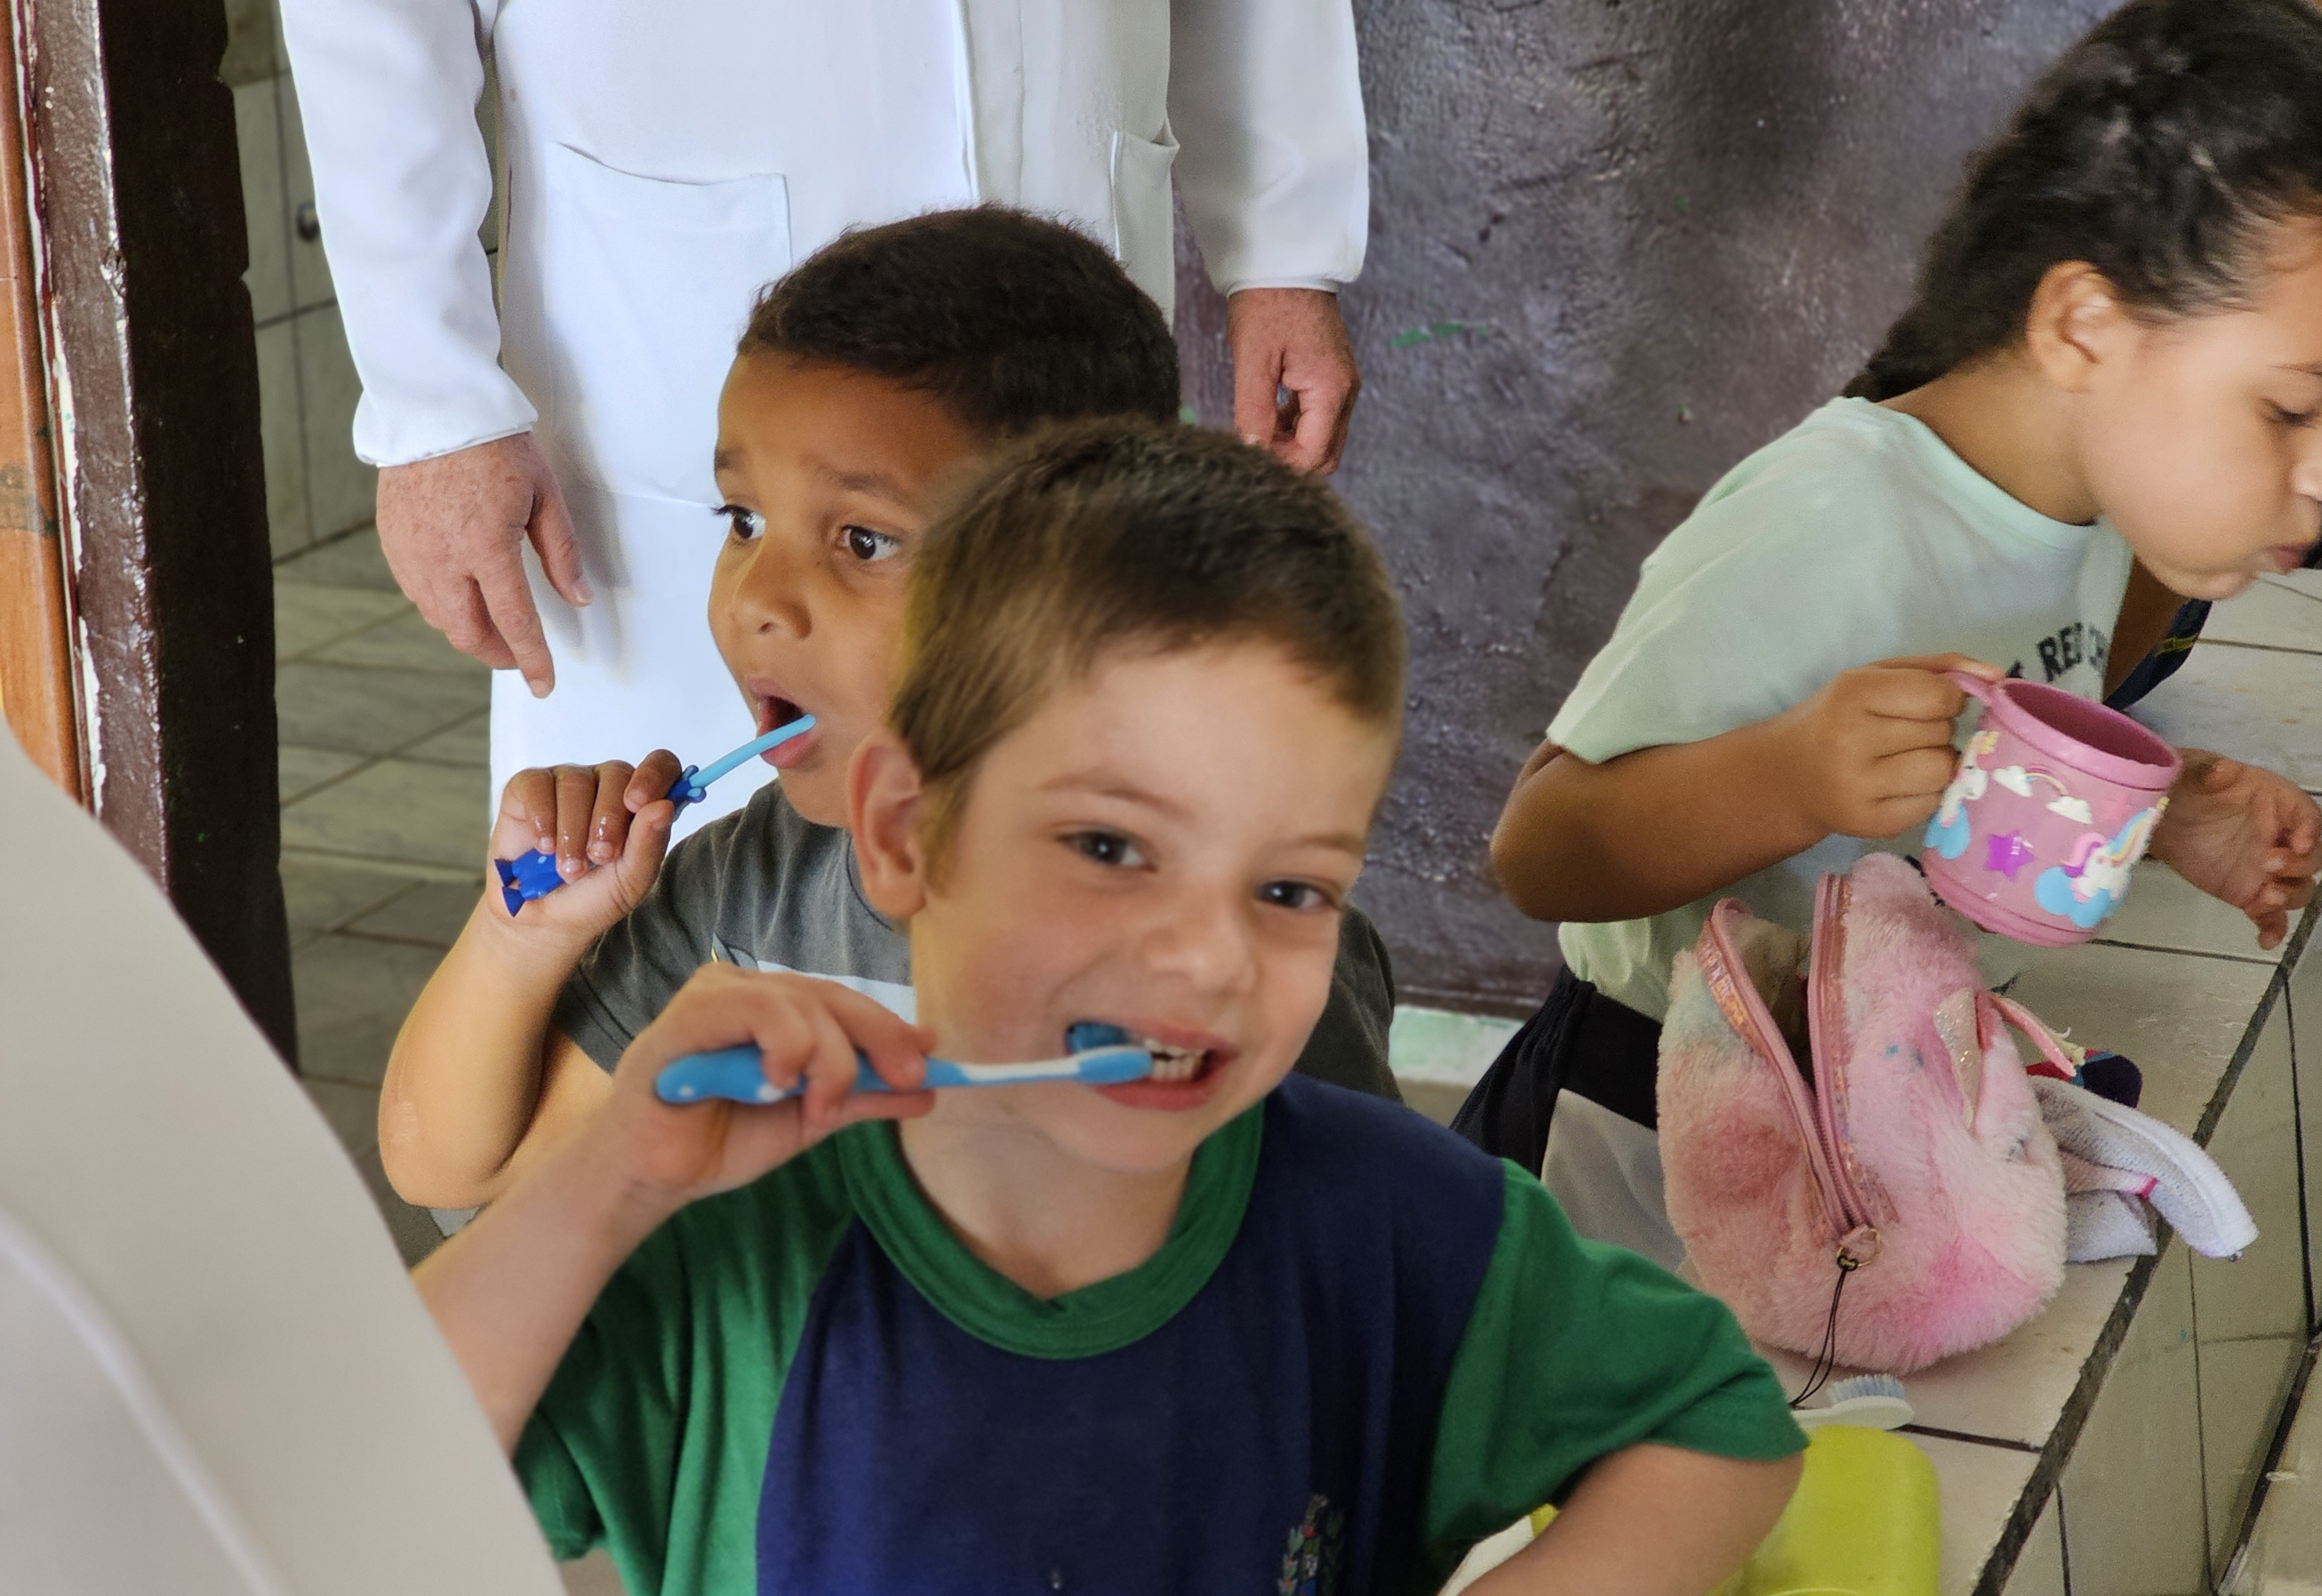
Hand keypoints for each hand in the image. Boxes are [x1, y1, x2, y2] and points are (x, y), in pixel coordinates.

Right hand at [375, 433, 589, 696]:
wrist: (433, 410)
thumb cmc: (495, 447)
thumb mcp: (544, 495)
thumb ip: (561, 552)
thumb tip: (578, 598)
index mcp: (486, 546)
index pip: (514, 621)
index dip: (532, 659)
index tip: (543, 685)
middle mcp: (442, 557)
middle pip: (468, 632)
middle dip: (497, 654)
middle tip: (520, 656)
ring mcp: (410, 552)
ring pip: (438, 618)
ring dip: (469, 632)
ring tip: (495, 628)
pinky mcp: (391, 541)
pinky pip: (416, 592)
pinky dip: (442, 607)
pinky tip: (462, 598)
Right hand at [488, 752, 683, 944]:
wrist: (545, 919)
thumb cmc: (594, 896)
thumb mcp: (630, 879)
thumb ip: (649, 843)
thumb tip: (663, 806)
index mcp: (640, 802)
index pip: (660, 764)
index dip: (652, 776)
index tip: (637, 805)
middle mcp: (606, 784)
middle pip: (616, 773)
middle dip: (607, 819)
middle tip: (599, 858)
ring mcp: (567, 781)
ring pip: (575, 782)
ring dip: (572, 831)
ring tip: (569, 868)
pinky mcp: (529, 787)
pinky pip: (537, 784)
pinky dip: (541, 818)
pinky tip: (544, 846)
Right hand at [588, 964, 934, 1205]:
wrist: (656, 1176)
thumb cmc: (723, 1139)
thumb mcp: (811, 1117)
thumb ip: (865, 1095)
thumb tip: (932, 1084)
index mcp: (775, 1007)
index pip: (844, 1004)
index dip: (890, 1031)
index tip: (929, 1067)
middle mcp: (747, 989)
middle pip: (830, 997)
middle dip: (878, 1038)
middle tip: (905, 1077)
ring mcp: (715, 996)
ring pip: (800, 1002)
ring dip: (827, 1059)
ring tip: (815, 1106)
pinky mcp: (687, 1015)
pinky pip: (754, 1011)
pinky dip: (782, 1046)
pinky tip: (778, 1083)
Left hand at [1226, 287, 1359, 474]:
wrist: (1283, 262)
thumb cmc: (1267, 302)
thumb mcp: (1253, 360)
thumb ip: (1254, 412)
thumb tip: (1252, 453)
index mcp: (1332, 389)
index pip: (1314, 454)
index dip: (1282, 466)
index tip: (1250, 458)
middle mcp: (1345, 391)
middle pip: (1325, 455)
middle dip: (1290, 462)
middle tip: (1253, 450)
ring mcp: (1341, 385)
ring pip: (1322, 439)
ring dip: (1291, 446)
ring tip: (1256, 432)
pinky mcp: (1331, 378)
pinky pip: (1319, 419)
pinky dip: (1295, 428)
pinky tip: (1268, 417)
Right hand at [1772, 655, 2003, 839]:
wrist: (1786, 776)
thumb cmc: (1838, 716)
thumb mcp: (1875, 677)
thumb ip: (1937, 668)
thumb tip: (1998, 676)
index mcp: (1853, 693)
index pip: (1941, 696)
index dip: (1946, 699)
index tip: (1925, 705)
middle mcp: (1851, 741)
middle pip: (1942, 733)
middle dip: (1934, 731)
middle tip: (1902, 735)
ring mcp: (1859, 787)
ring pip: (1943, 770)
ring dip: (1935, 763)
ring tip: (1905, 760)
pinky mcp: (1870, 823)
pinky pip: (1932, 803)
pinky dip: (1924, 793)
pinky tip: (1896, 786)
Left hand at [2149, 751, 2321, 948]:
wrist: (2161, 814)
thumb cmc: (2186, 786)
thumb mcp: (2192, 771)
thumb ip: (2208, 770)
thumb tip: (2221, 770)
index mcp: (2277, 805)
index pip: (2309, 818)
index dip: (2311, 831)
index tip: (2299, 843)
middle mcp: (2281, 839)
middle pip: (2311, 860)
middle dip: (2297, 866)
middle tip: (2265, 864)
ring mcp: (2266, 870)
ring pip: (2297, 890)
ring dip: (2289, 897)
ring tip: (2263, 898)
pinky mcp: (2248, 892)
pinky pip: (2270, 916)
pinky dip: (2273, 929)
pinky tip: (2265, 941)